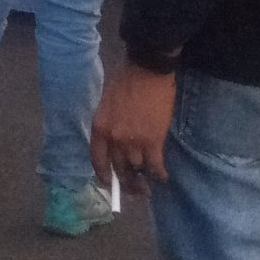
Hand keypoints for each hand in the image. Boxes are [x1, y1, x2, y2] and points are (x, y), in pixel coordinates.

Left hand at [90, 64, 176, 196]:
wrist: (147, 70)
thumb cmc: (125, 80)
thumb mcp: (107, 103)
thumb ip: (109, 125)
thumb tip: (116, 144)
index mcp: (99, 127)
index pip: (97, 160)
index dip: (103, 175)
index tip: (109, 183)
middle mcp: (114, 139)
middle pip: (118, 168)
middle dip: (125, 182)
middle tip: (133, 189)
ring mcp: (134, 142)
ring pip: (137, 170)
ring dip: (142, 179)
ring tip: (148, 184)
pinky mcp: (153, 141)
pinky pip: (155, 166)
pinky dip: (159, 174)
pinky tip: (162, 177)